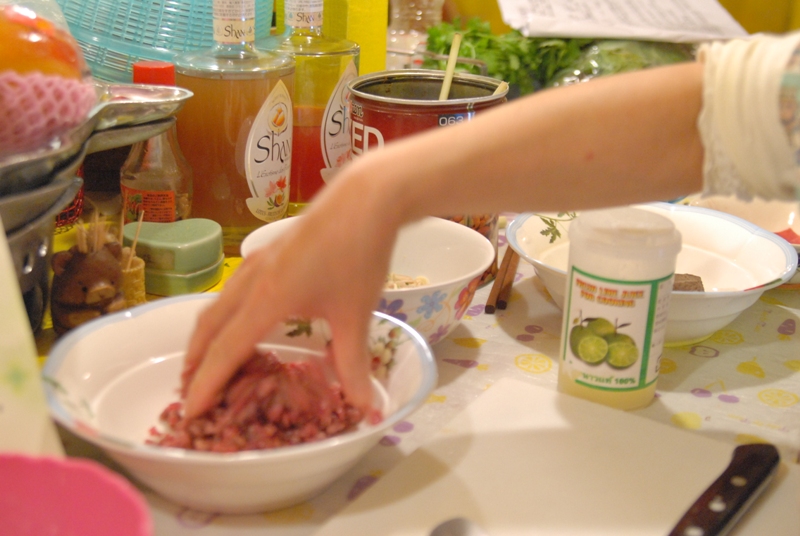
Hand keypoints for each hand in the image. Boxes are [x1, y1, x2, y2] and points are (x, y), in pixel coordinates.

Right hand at [181, 172, 402, 417]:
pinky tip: (241, 320)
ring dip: (205, 337)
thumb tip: (363, 406)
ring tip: (205, 360)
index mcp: (266, 299)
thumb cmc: (358, 254)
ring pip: (217, 306)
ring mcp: (257, 263)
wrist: (365, 197)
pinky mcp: (268, 252)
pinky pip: (232, 292)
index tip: (189, 413)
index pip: (225, 351)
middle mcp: (251, 281)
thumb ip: (353, 363)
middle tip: (188, 392)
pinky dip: (223, 316)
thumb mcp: (355, 314)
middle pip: (208, 327)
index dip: (206, 385)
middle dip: (195, 362)